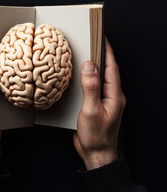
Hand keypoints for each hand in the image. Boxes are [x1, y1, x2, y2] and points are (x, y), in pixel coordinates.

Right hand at [73, 37, 125, 169]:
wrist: (97, 154)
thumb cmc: (97, 136)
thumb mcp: (91, 110)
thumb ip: (90, 87)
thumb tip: (89, 65)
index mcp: (114, 95)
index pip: (112, 68)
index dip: (107, 51)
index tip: (101, 37)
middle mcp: (111, 96)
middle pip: (107, 71)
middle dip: (100, 55)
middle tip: (91, 42)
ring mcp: (104, 102)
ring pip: (99, 79)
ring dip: (92, 67)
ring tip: (83, 55)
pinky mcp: (95, 107)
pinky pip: (92, 88)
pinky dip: (86, 79)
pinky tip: (78, 78)